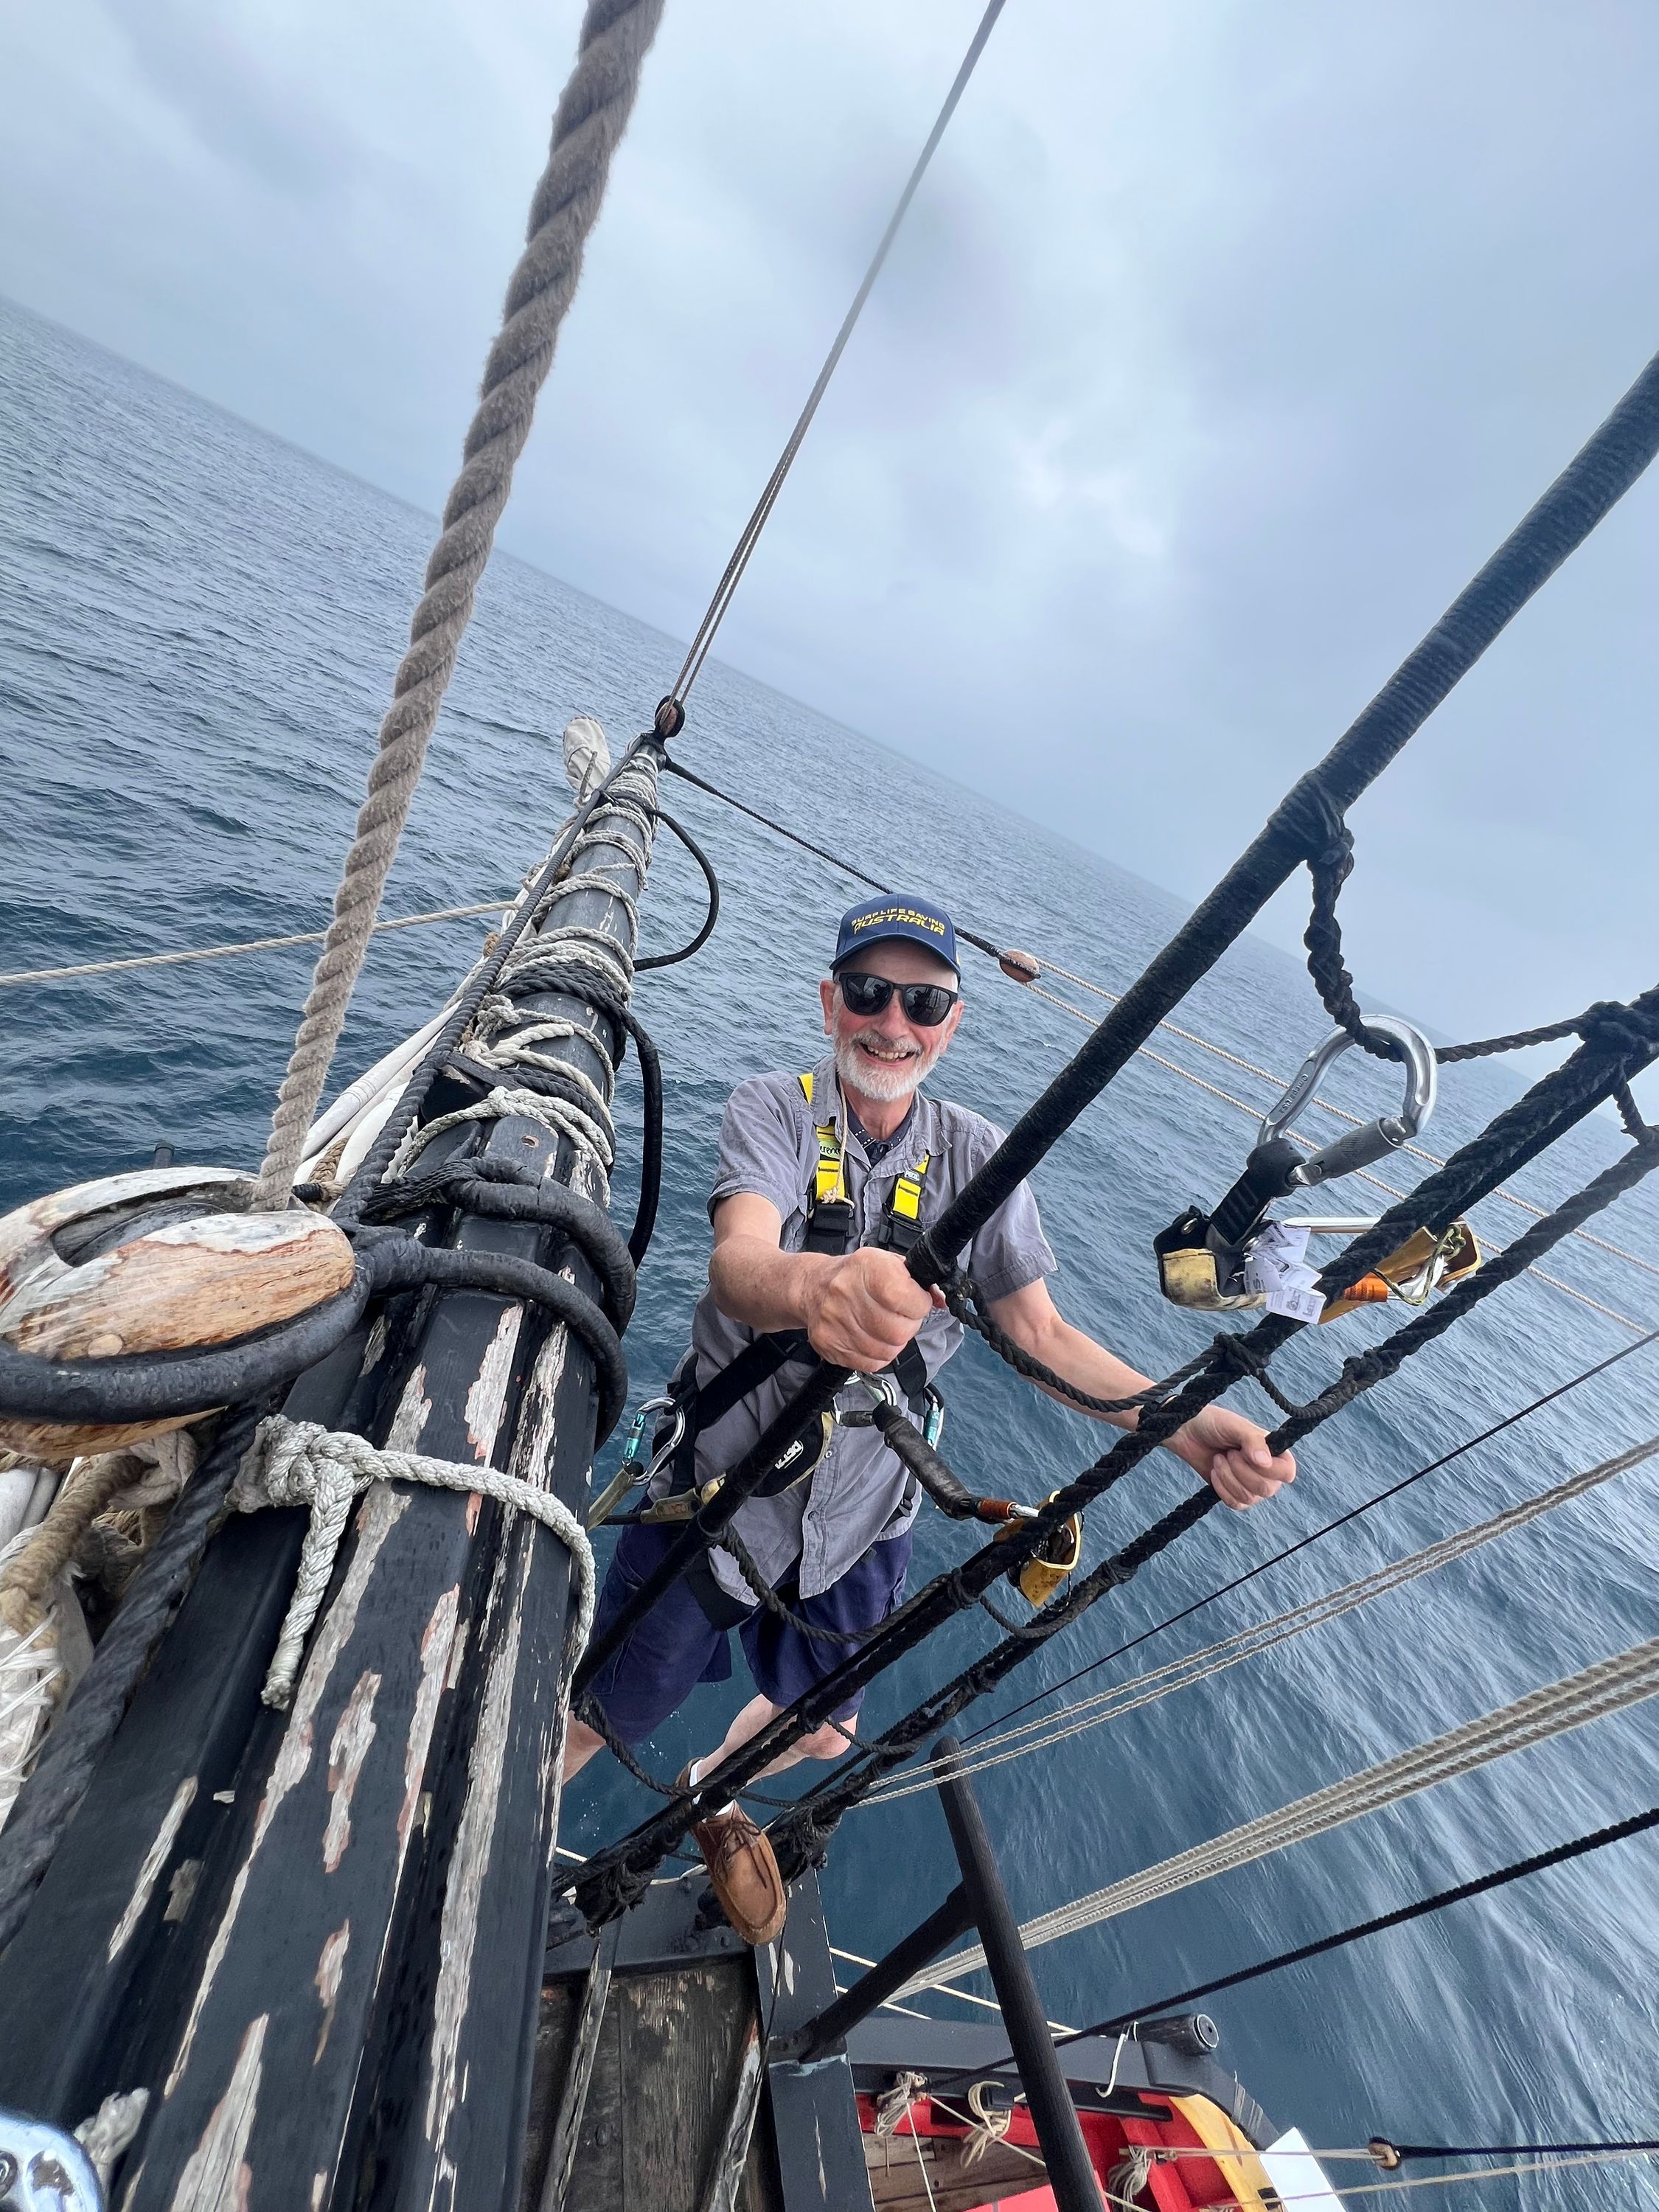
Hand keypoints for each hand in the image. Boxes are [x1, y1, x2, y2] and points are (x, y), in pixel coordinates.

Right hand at [800, 1247, 943, 1369]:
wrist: (813, 1287)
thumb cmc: (857, 1275)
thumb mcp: (889, 1264)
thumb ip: (918, 1280)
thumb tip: (942, 1300)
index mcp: (867, 1267)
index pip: (906, 1298)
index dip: (919, 1304)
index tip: (917, 1302)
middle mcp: (846, 1292)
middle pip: (899, 1331)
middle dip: (909, 1327)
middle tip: (901, 1317)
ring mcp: (835, 1321)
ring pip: (887, 1351)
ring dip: (894, 1343)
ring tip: (885, 1327)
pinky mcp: (829, 1344)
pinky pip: (871, 1363)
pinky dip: (879, 1355)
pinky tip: (872, 1338)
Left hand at [1168, 1406, 1295, 1509]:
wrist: (1189, 1433)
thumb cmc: (1214, 1424)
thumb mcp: (1235, 1426)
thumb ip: (1253, 1441)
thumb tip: (1265, 1462)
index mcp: (1273, 1452)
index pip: (1287, 1472)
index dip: (1271, 1469)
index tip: (1246, 1454)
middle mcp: (1267, 1471)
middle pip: (1267, 1489)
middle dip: (1242, 1471)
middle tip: (1229, 1454)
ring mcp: (1251, 1485)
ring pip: (1249, 1498)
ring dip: (1229, 1477)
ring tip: (1218, 1459)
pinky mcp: (1234, 1494)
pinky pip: (1236, 1504)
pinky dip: (1222, 1488)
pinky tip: (1214, 1472)